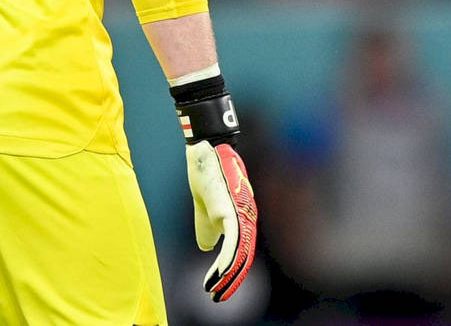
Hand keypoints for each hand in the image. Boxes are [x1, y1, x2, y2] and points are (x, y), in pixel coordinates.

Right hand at [185, 139, 256, 301]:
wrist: (204, 152)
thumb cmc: (205, 177)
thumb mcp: (204, 209)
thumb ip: (206, 228)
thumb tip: (207, 248)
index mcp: (240, 220)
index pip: (240, 252)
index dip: (231, 271)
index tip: (217, 287)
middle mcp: (246, 220)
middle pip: (243, 258)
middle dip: (231, 281)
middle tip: (217, 298)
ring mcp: (241, 216)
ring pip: (240, 255)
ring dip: (228, 277)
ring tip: (215, 291)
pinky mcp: (232, 213)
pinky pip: (233, 243)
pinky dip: (226, 261)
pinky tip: (217, 274)